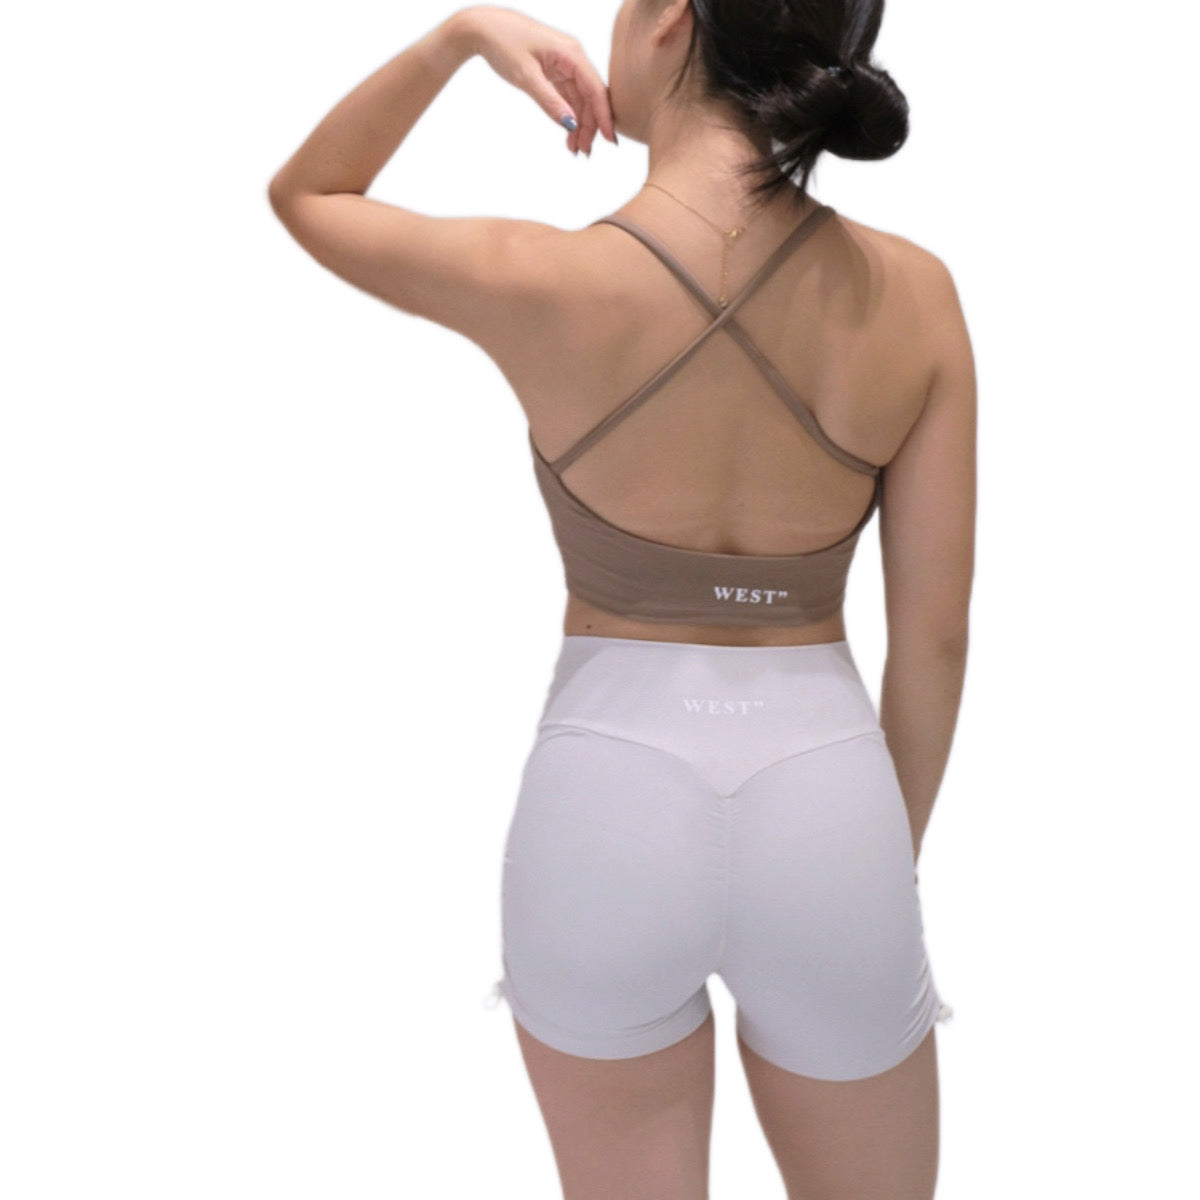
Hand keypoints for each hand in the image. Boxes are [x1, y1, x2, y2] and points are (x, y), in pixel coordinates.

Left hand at [461, 5, 615, 155]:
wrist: (482, 27)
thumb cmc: (503, 43)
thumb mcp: (526, 76)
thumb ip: (550, 101)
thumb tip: (571, 124)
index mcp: (571, 53)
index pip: (595, 89)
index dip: (603, 116)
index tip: (609, 141)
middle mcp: (572, 57)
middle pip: (590, 96)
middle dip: (589, 125)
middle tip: (583, 152)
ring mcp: (564, 64)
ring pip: (580, 99)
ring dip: (579, 124)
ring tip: (574, 148)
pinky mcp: (554, 70)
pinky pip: (568, 96)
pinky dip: (568, 115)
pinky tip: (567, 133)